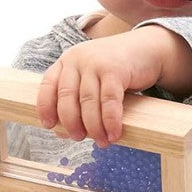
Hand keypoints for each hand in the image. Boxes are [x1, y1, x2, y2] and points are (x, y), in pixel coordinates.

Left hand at [36, 25, 191, 145]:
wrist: (145, 49)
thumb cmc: (115, 70)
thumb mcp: (91, 79)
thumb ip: (77, 100)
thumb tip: (62, 133)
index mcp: (67, 61)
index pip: (48, 84)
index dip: (46, 106)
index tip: (49, 126)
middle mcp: (78, 59)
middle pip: (67, 96)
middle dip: (71, 122)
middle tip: (77, 138)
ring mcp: (96, 63)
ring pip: (88, 101)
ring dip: (93, 126)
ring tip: (101, 142)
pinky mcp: (115, 70)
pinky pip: (109, 100)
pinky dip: (111, 120)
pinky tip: (113, 133)